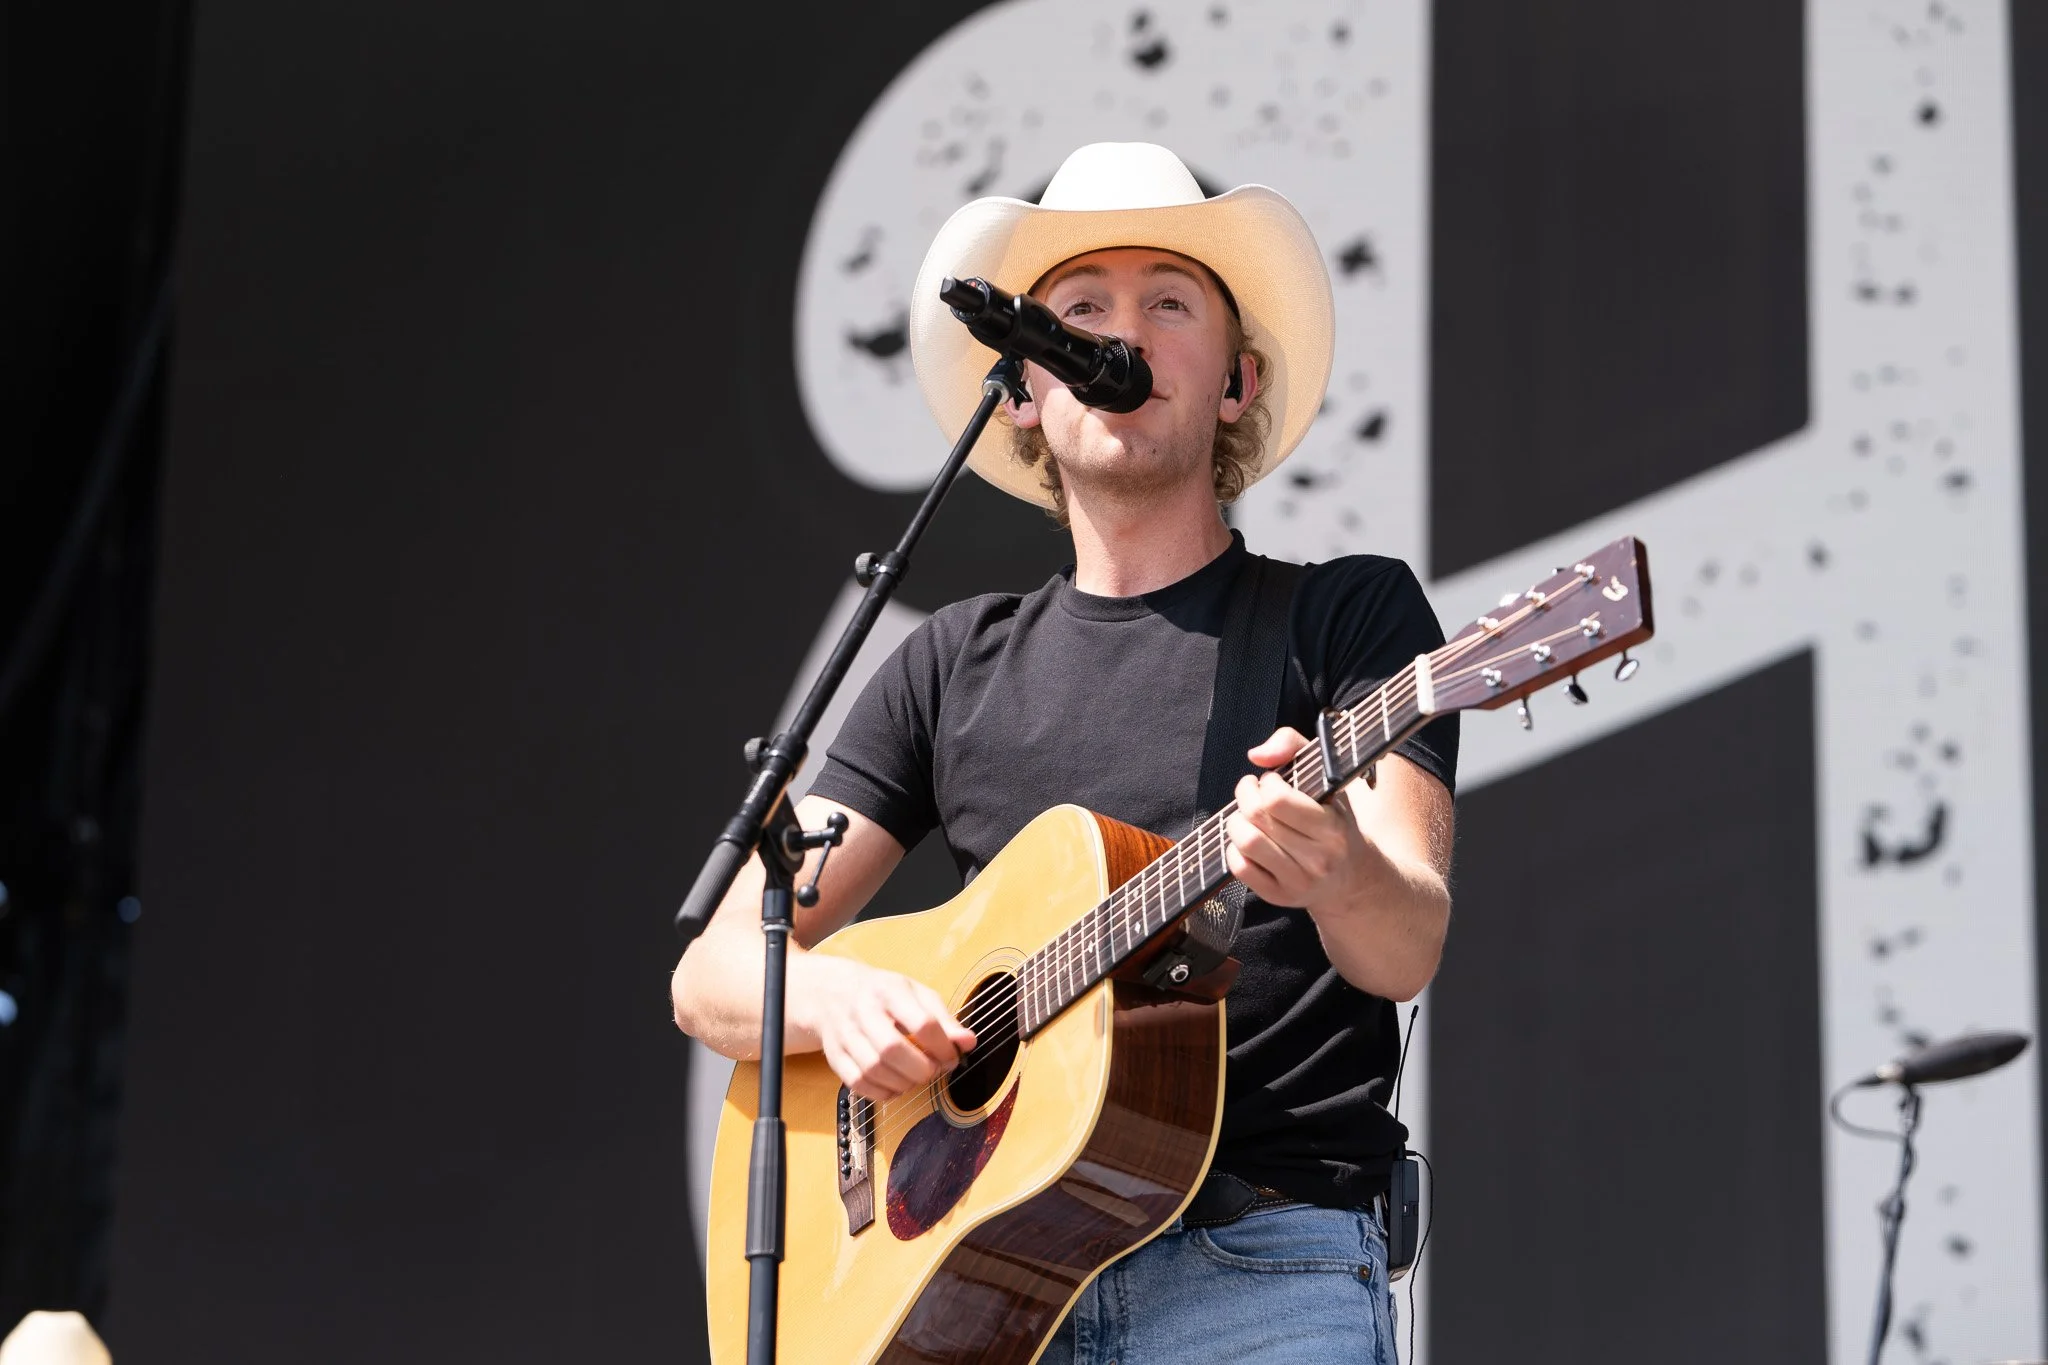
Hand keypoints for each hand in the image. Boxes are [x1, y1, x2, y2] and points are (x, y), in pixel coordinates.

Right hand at [799, 957, 976, 1101]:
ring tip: (915, 1077)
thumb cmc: (883, 995)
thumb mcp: (916, 994)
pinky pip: (857, 1083)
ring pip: (873, 1069)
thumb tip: (968, 1043)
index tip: (952, 1056)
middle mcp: (863, 1011)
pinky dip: (881, 1092)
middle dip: (921, 1068)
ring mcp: (845, 1034)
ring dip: (902, 1082)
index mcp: (889, 990)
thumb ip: (944, 1019)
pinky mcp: (835, 1056)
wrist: (832, 992)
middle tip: (933, 1070)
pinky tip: (895, 1085)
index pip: (921, 1022)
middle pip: (892, 1048)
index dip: (943, 1046)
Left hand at [1224, 726, 1368, 911]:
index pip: (1279, 800)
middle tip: (1251, 790)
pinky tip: (1246, 840)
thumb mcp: (1326, 778)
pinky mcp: (1279, 896)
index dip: (1266, 783)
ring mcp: (1298, 881)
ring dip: (1236, 821)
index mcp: (1333, 827)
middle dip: (1245, 795)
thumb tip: (1257, 755)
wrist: (1350, 877)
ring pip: (1247, 842)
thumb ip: (1293, 746)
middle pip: (1258, 817)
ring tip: (1246, 814)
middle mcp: (1318, 858)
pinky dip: (1233, 848)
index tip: (1271, 780)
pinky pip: (1240, 868)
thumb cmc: (1333, 821)